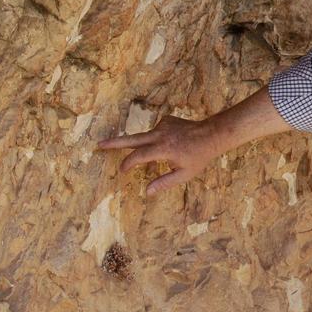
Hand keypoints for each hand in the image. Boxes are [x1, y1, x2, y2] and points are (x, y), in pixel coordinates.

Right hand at [96, 115, 221, 194]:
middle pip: (131, 139)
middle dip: (114, 142)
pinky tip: (175, 143)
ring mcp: (162, 125)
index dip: (127, 164)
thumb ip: (163, 182)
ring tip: (173, 152)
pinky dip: (160, 139)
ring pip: (147, 138)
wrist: (211, 134)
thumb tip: (146, 192)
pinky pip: (157, 132)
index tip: (122, 170)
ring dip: (150, 146)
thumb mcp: (184, 175)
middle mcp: (159, 135)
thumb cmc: (198, 157)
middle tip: (99, 144)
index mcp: (162, 149)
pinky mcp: (165, 120)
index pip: (138, 156)